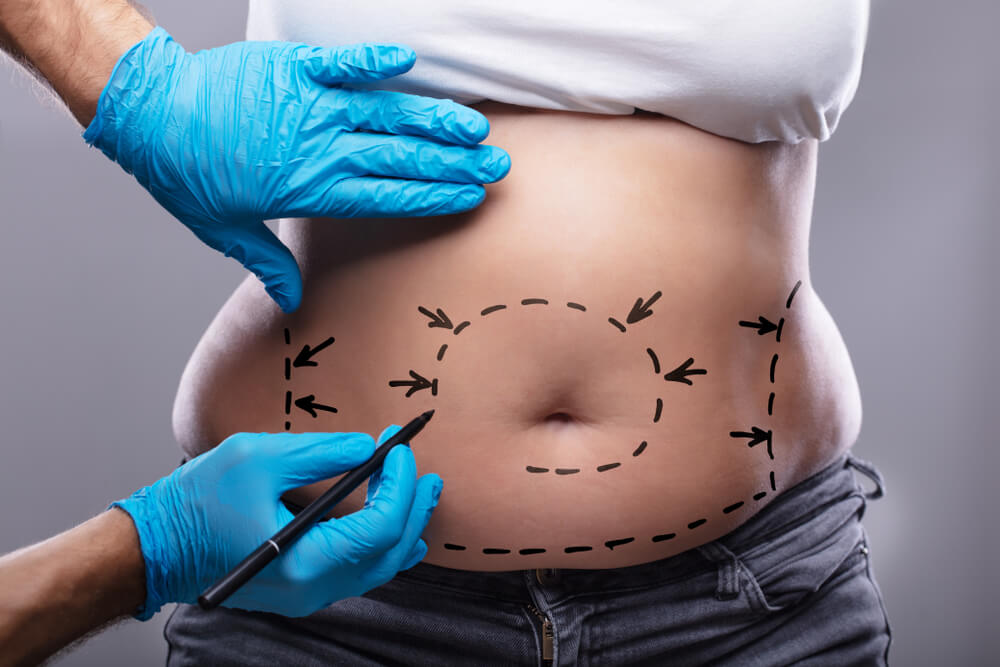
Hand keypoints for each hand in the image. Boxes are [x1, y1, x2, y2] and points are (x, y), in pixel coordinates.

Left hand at [82, 26, 510, 311]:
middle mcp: (322, 148)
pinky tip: (410, 60)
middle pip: (400, 158)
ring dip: (433, 121)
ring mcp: (312, 106)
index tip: (472, 196)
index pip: (388, 196)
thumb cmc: (189, 177)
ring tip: (474, 128)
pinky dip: (374, 61)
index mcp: (312, 190)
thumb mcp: (226, 231)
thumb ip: (267, 263)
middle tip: (495, 165)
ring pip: (386, 114)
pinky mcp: (296, 69)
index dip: (434, 196)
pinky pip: (342, 64)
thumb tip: (290, 301)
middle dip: (452, 164)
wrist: (153, 115)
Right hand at [112, 425, 440, 618]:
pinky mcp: (299, 586)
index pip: (379, 527)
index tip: (401, 449)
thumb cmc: (195, 504)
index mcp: (305, 561)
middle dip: (414, 507)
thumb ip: (320, 453)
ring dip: (404, 527)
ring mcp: (307, 593)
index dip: (399, 486)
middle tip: (427, 472)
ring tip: (421, 493)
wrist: (152, 548)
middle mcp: (312, 588)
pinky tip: (396, 528)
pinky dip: (382, 546)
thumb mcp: (259, 459)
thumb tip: (366, 447)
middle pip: (388, 552)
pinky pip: (357, 572)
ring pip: (378, 567)